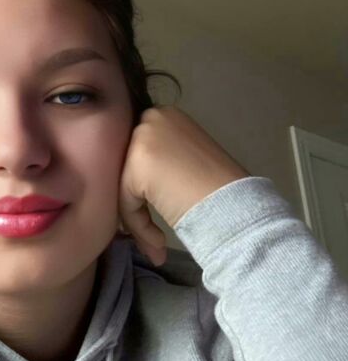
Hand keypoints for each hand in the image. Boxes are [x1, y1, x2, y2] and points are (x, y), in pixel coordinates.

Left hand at [117, 106, 250, 264]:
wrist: (236, 206)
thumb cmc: (220, 189)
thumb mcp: (188, 160)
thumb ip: (164, 161)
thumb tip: (143, 182)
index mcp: (167, 115)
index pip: (138, 151)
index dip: (141, 185)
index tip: (153, 213)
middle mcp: (153, 119)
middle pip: (127, 167)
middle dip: (135, 203)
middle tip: (151, 235)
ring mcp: (143, 139)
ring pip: (125, 186)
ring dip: (139, 221)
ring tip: (157, 245)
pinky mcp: (137, 165)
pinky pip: (128, 202)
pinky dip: (140, 226)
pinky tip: (159, 243)